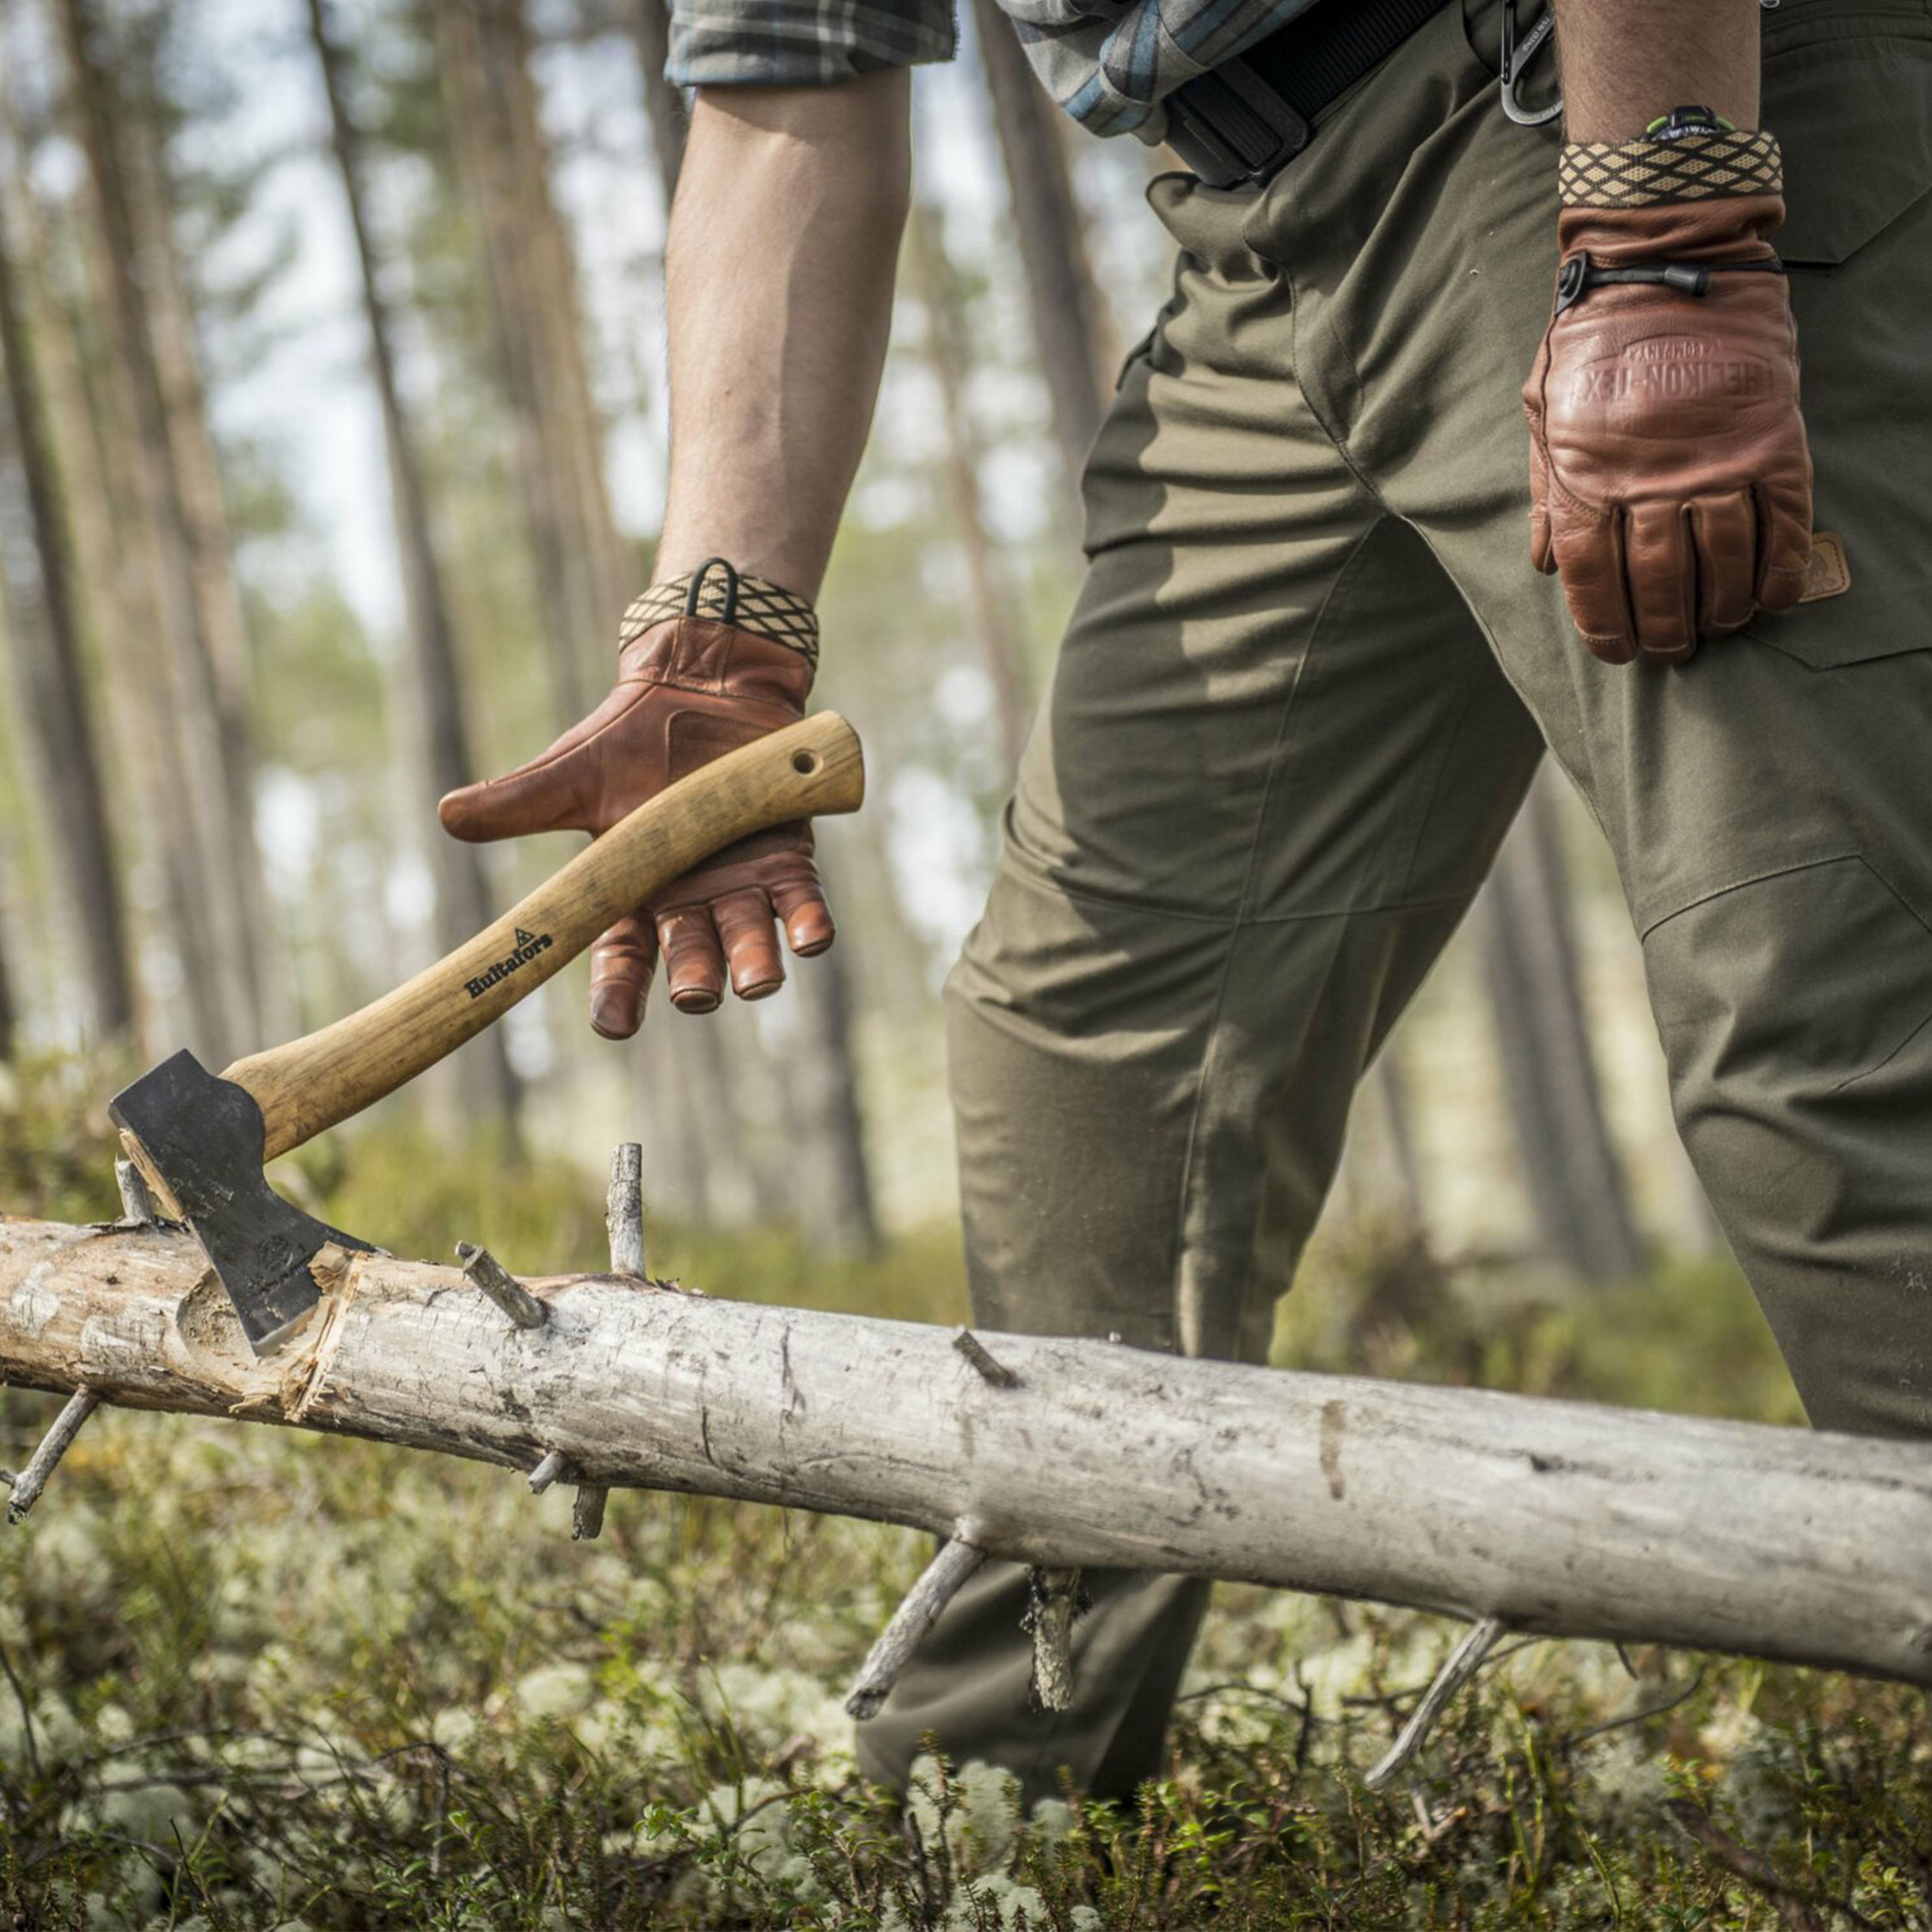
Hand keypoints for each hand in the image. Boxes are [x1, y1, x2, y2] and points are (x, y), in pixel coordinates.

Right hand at [438, 612, 833, 1037]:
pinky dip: (809, 923)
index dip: (618, 993)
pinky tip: (812, 940)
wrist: (701, 688)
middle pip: (692, 955)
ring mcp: (744, 882)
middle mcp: (693, 900)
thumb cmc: (631, 738)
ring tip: (757, 983)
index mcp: (636, 893)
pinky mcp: (791, 855)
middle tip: (692, 993)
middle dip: (694, 977)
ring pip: (750, 939)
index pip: (624, 957)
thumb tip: (447, 815)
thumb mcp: (572, 774)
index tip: (612, 1026)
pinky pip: (802, 901)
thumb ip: (518, 803)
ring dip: (755, 963)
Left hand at [1522, 192, 1812, 662]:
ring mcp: (1712, 463)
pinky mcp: (1768, 441)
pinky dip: (1778, 568)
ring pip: (1720, 562)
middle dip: (1665, 629)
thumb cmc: (1593, 342)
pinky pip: (1780, 523)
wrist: (1663, 266)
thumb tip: (1544, 566)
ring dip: (1720, 607)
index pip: (1592, 581)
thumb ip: (1545, 493)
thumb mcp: (1543, 414)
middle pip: (1658, 582)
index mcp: (1584, 480)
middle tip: (1673, 649)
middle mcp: (1647, 481)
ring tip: (1717, 626)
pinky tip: (1771, 595)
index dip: (1607, 627)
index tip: (1619, 651)